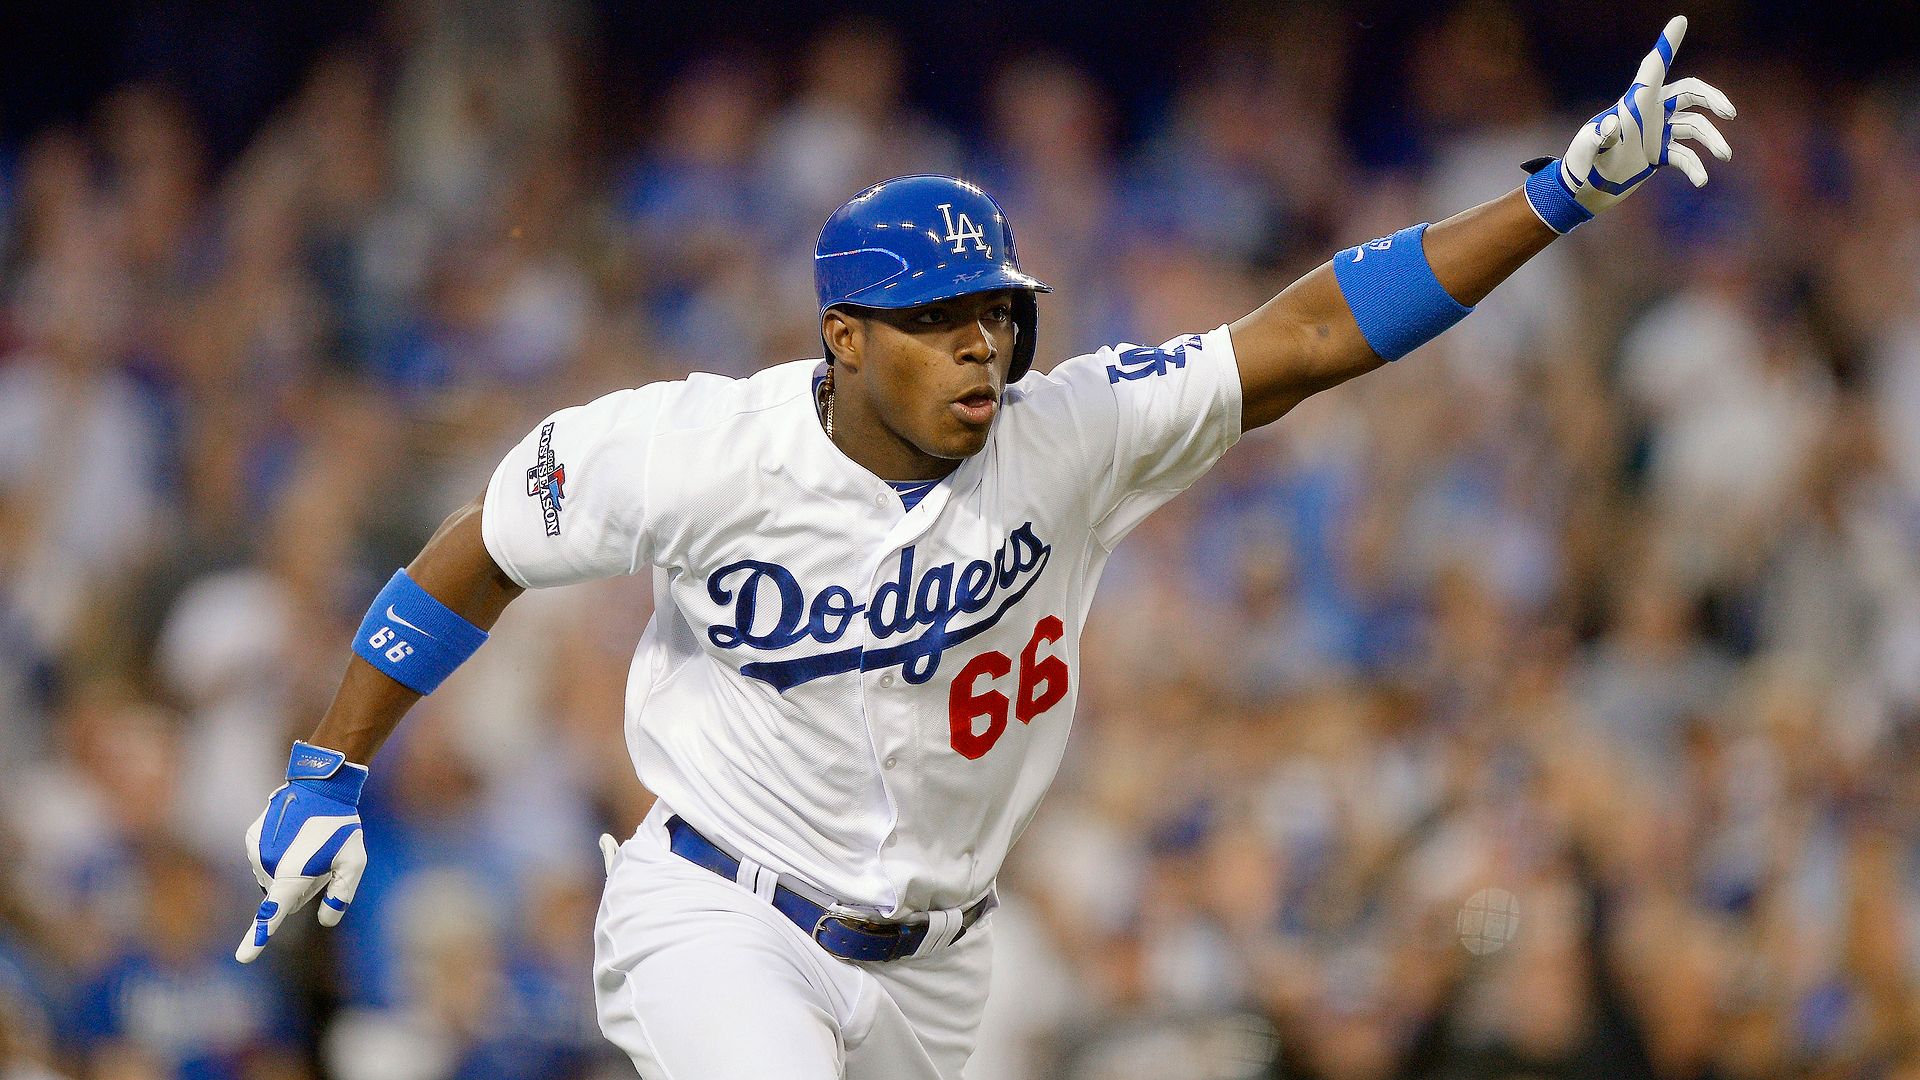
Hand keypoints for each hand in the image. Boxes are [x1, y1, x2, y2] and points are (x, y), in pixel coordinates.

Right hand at [235, 741, 368, 962]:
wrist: (318, 785)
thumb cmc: (341, 825)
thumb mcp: (353, 862)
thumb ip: (341, 895)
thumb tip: (326, 921)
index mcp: (291, 876)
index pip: (273, 914)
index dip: (258, 939)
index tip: (243, 958)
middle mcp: (266, 866)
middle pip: (282, 896)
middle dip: (300, 888)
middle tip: (320, 860)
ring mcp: (255, 851)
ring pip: (272, 879)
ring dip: (288, 871)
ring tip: (308, 844)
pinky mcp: (250, 838)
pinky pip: (264, 861)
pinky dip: (278, 856)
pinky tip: (295, 836)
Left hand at [1526, 16, 1736, 230]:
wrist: (1582, 191)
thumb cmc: (1581, 166)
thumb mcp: (1587, 150)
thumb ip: (1598, 138)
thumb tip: (1610, 126)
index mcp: (1635, 104)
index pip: (1654, 67)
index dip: (1668, 43)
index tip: (1680, 20)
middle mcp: (1649, 113)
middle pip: (1691, 93)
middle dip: (1713, 99)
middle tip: (1730, 114)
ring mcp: (1656, 133)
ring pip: (1696, 126)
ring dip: (1712, 140)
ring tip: (1725, 155)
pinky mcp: (1658, 154)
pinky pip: (1685, 156)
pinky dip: (1695, 167)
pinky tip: (1701, 181)